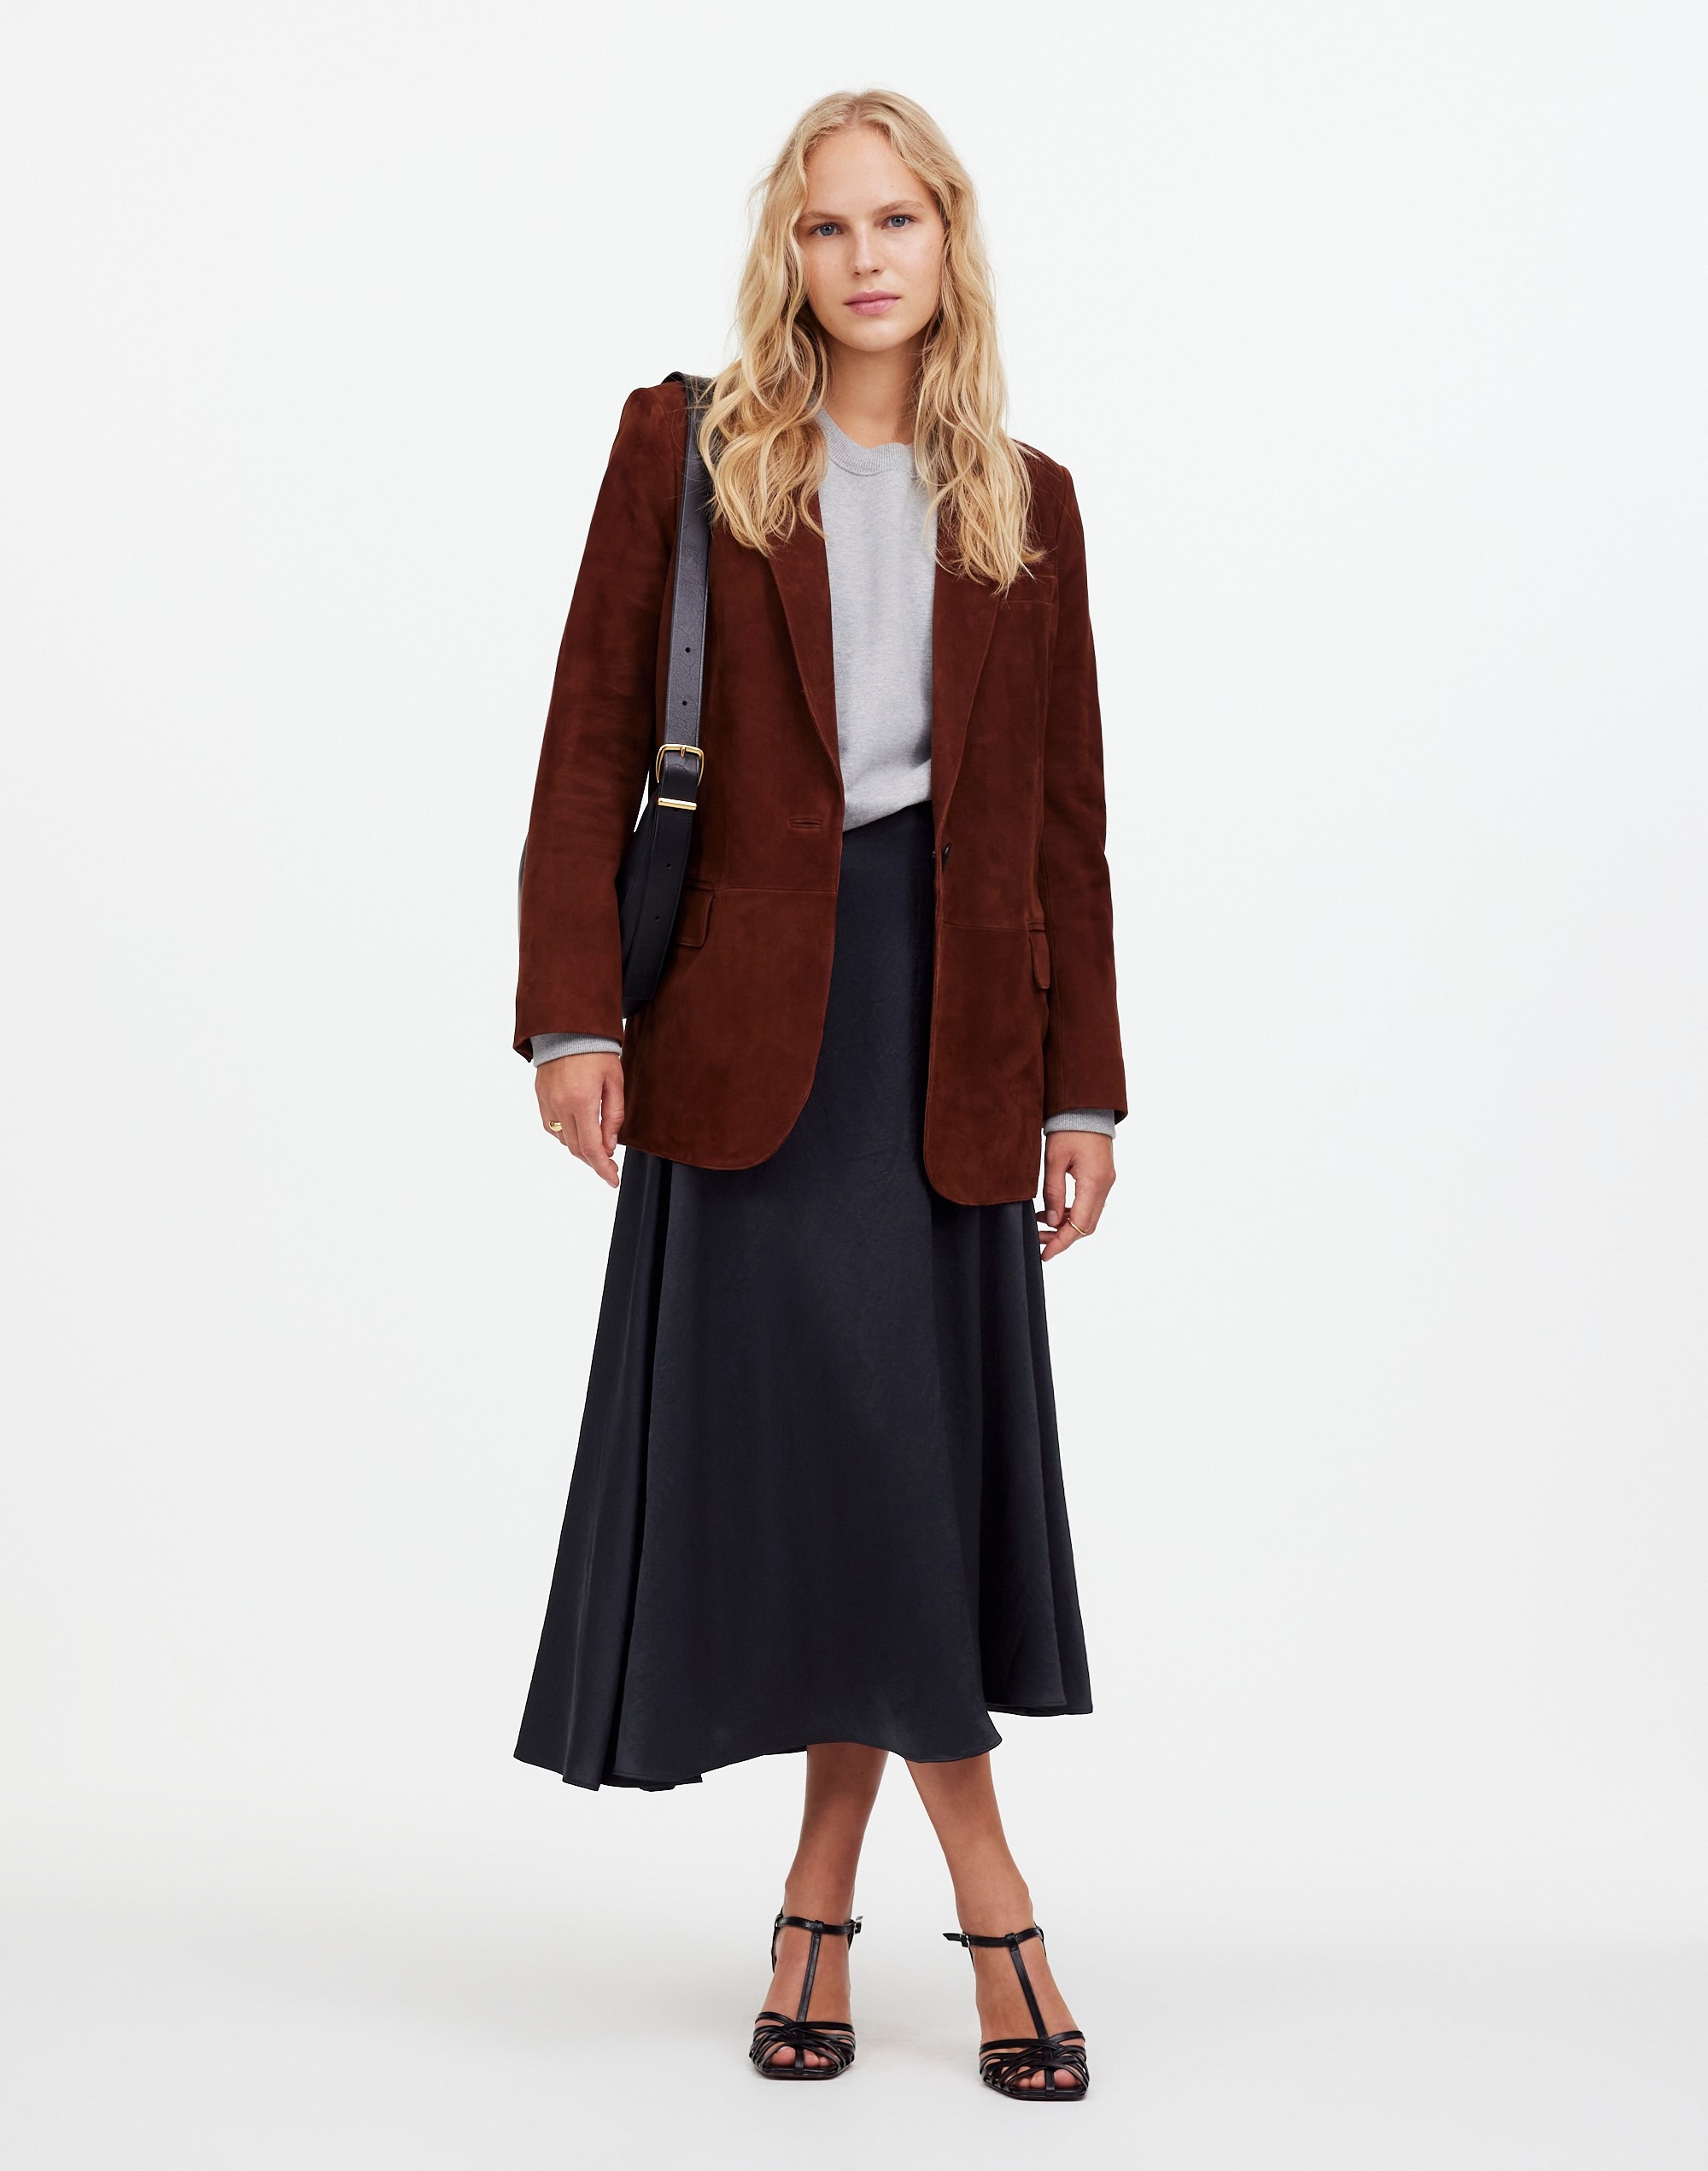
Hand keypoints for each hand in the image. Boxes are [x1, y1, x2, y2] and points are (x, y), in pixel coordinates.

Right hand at [536, 1052, 623, 1187]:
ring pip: (563, 1140)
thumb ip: (613, 1115)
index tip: (612, 1180)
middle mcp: (560, 1106)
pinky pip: (552, 1127)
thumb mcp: (614, 1082)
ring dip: (580, 1149)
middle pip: (576, 1148)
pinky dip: (566, 1135)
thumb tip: (610, 1145)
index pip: (591, 1148)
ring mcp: (547, 1103)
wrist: (567, 1028)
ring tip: (596, 1147)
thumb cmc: (595, 1051)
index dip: (602, 1168)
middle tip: (610, 1165)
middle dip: (594, 1161)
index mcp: (581, 1102)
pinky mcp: (540, 1098)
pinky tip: (577, 1132)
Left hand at [1037, 1131, 1114, 1261]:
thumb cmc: (1069, 1128)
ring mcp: (1106, 1182)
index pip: (1079, 1224)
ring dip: (1067, 1225)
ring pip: (1089, 1217)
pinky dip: (1072, 1213)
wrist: (1086, 1108)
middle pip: (1086, 1226)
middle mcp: (1104, 1186)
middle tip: (1039, 1241)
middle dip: (1063, 1237)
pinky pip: (1090, 1204)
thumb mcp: (1054, 1160)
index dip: (1061, 1242)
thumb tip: (1051, 1220)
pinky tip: (1053, 1211)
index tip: (1045, 1254)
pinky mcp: (1103, 1177)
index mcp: (1093, 1182)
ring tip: (1041, 1224)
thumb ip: (1053, 1192)